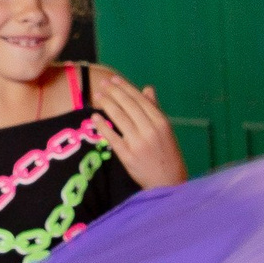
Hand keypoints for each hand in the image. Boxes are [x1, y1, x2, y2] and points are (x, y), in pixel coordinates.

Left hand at [88, 70, 188, 189]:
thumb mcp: (166, 130)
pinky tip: (95, 117)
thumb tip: (147, 89)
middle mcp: (150, 130)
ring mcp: (138, 143)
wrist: (168, 182)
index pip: (140, 100)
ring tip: (97, 96)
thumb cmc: (168, 155)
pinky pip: (112, 137)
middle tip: (102, 84)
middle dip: (114, 92)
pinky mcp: (127, 156)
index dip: (125, 88)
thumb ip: (155, 109)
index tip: (114, 80)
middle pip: (128, 106)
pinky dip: (102, 126)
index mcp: (161, 122)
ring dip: (107, 104)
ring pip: (119, 118)